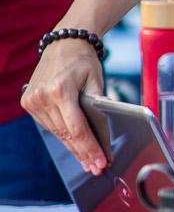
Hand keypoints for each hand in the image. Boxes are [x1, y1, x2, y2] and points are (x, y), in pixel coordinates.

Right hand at [22, 37, 107, 174]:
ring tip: (88, 162)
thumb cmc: (83, 61)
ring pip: (57, 133)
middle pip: (66, 134)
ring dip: (73, 148)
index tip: (101, 162)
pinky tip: (74, 147)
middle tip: (97, 168)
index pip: (77, 129)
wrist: (64, 44)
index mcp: (60, 90)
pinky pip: (49, 125)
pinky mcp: (28, 102)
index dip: (89, 148)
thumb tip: (107, 126)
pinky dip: (62, 136)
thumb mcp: (96, 79)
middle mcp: (42, 97)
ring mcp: (32, 101)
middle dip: (83, 153)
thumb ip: (100, 102)